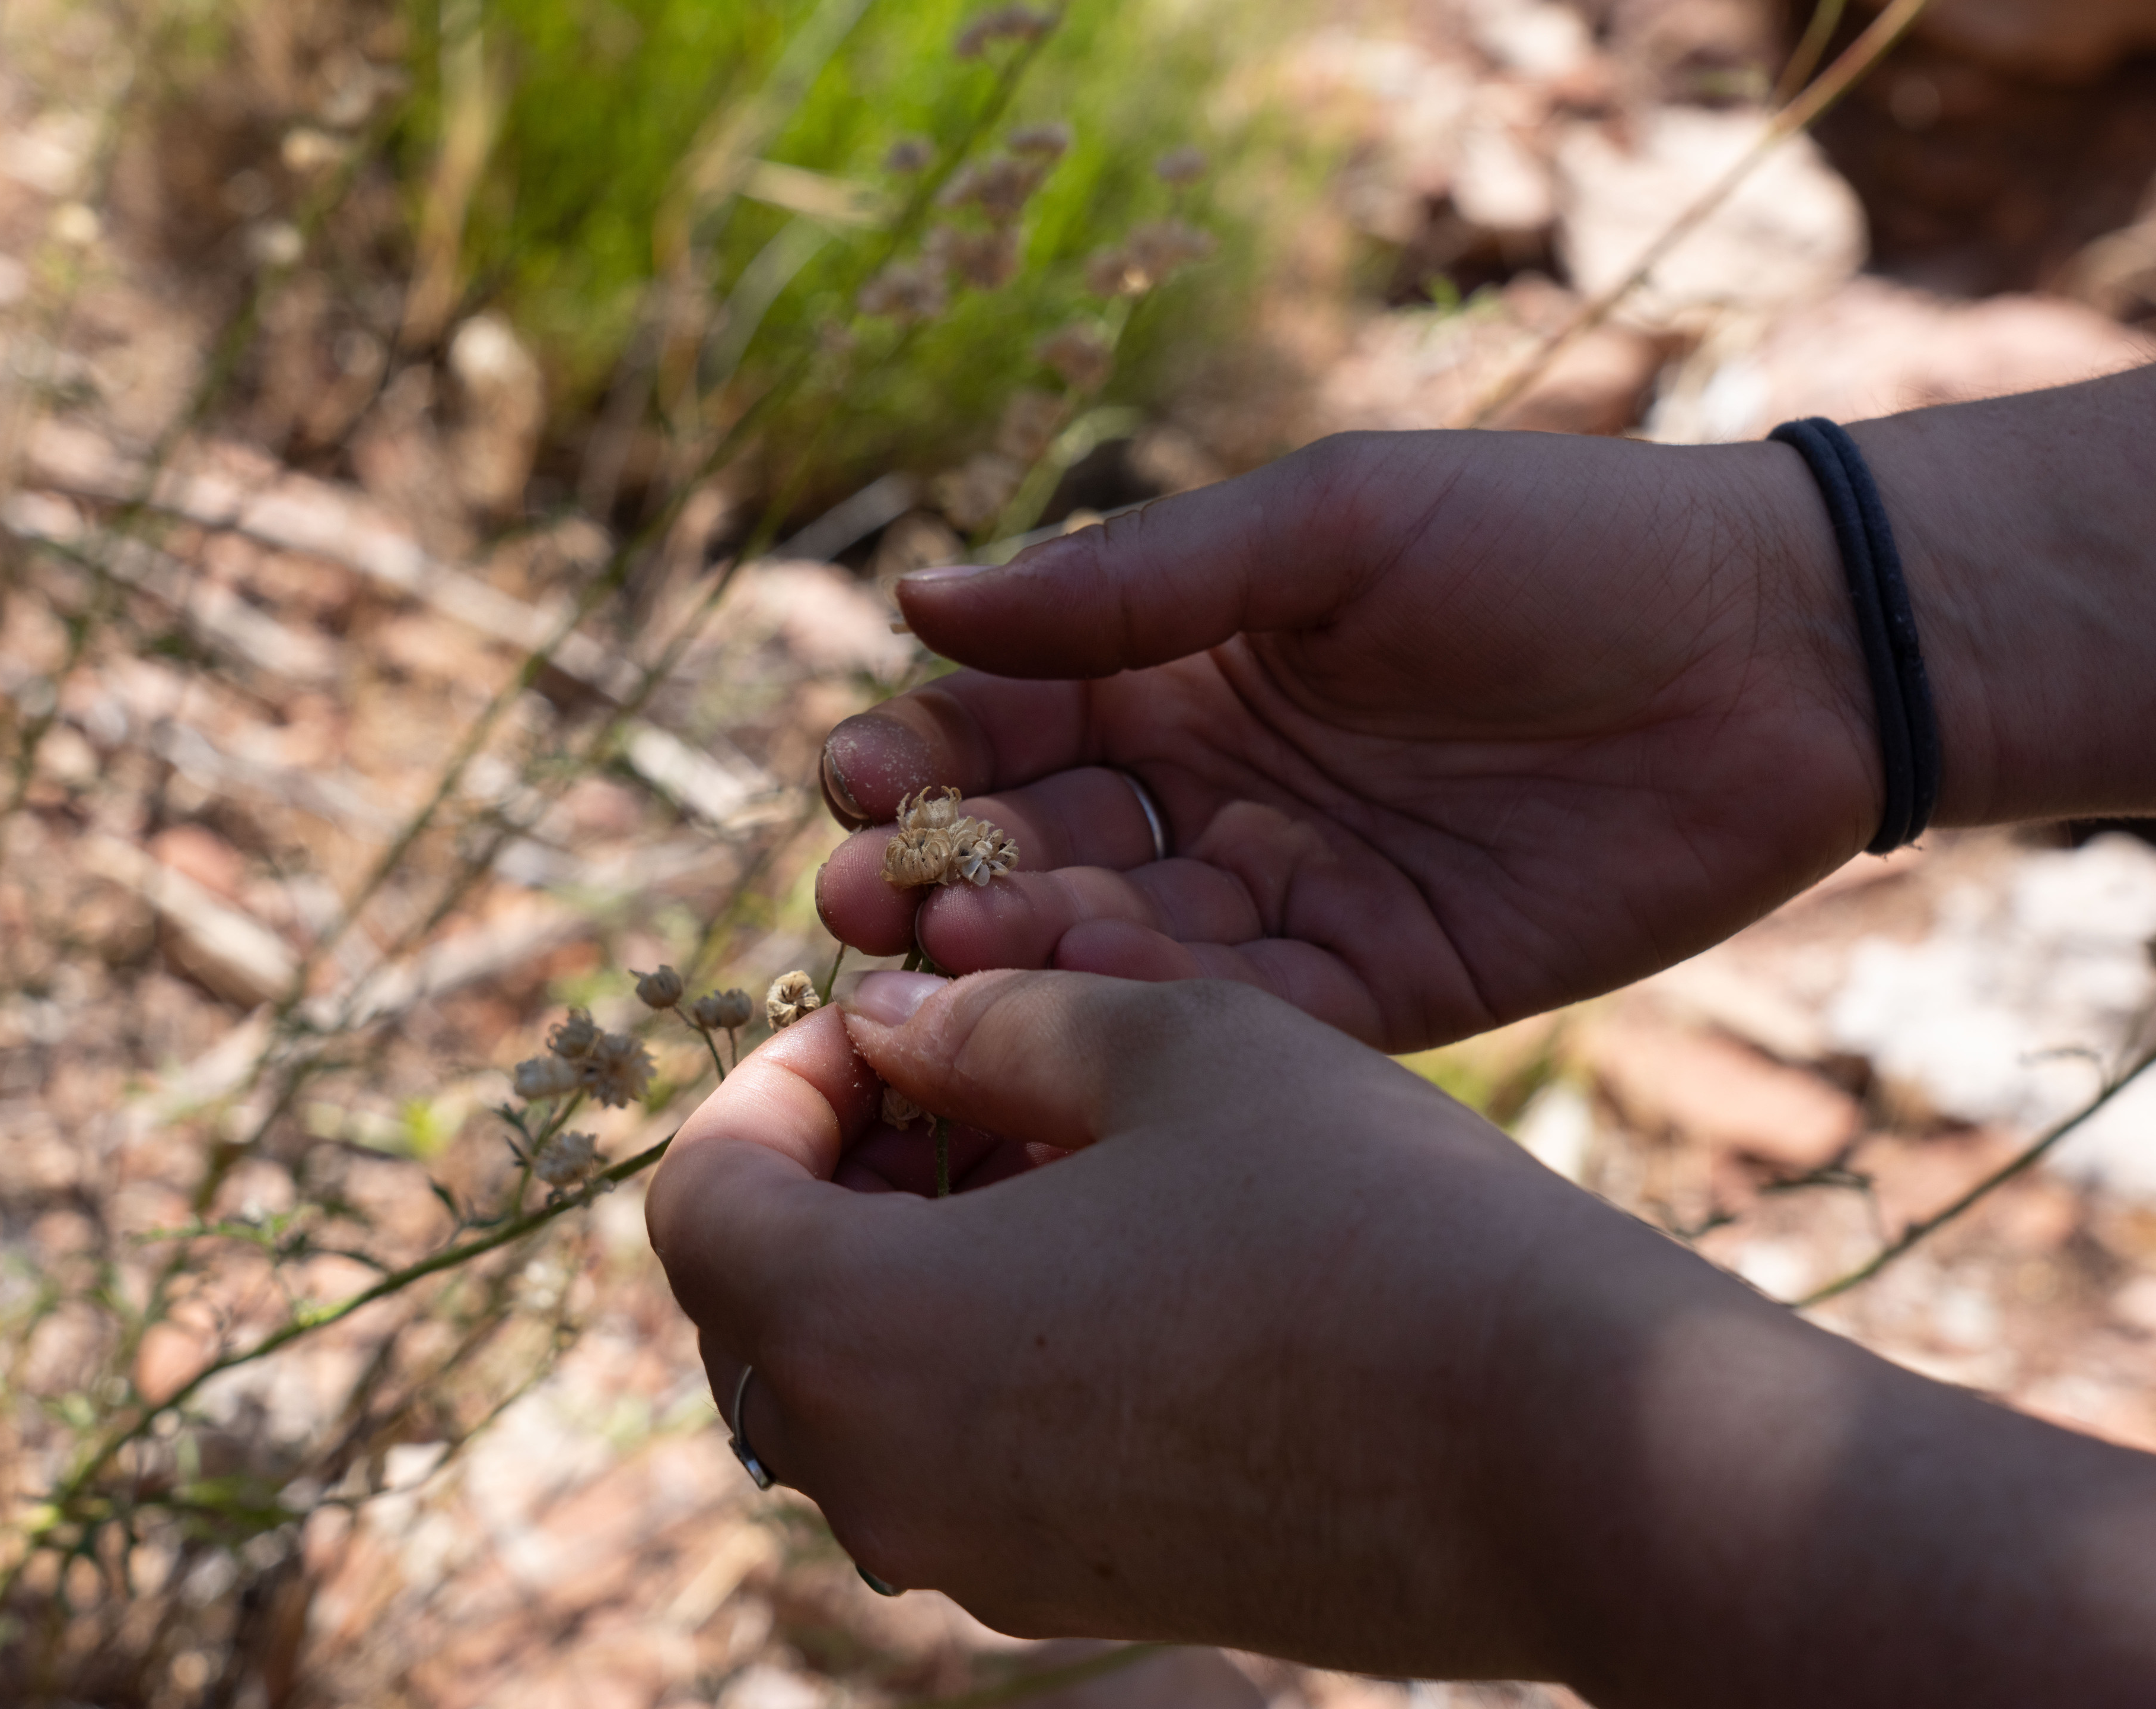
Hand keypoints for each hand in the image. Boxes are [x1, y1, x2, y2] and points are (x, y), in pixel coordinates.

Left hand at [647, 965, 1658, 1675]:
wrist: (1566, 1456)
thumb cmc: (1357, 1220)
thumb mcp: (1165, 1046)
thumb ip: (988, 1024)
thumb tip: (896, 1028)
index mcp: (856, 1338)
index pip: (700, 1202)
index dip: (767, 1084)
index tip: (879, 1020)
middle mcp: (882, 1483)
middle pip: (760, 1304)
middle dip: (831, 1167)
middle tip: (955, 1070)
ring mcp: (976, 1559)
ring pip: (856, 1382)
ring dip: (903, 1251)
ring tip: (1045, 1143)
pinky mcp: (1072, 1590)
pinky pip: (952, 1452)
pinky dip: (973, 1340)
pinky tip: (1107, 1249)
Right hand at [816, 429, 1877, 1051]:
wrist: (1775, 649)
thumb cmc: (1550, 539)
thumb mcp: (1326, 524)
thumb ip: (1128, 582)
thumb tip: (916, 596)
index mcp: (1184, 664)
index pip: (1007, 719)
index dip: (916, 750)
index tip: (844, 778)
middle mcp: (1212, 791)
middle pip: (1033, 845)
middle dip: (937, 868)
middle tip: (866, 894)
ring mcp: (1285, 897)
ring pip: (1113, 943)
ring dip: (1024, 945)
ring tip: (955, 936)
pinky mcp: (1371, 991)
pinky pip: (1236, 1015)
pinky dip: (1154, 1011)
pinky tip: (1085, 996)